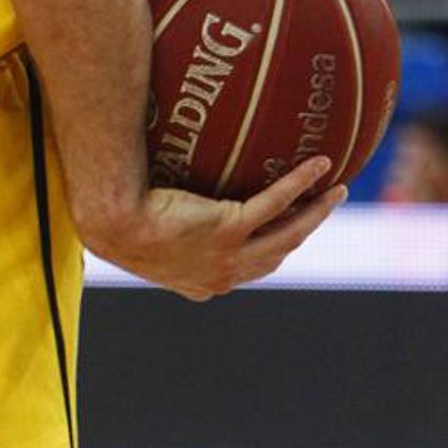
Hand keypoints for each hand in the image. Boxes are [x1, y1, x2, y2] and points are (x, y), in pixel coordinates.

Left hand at [80, 156, 344, 300]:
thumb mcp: (143, 232)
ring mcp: (228, 256)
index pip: (250, 270)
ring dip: (316, 212)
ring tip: (336, 190)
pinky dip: (300, 183)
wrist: (111, 221)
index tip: (289, 233)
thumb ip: (166, 224)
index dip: (274, 252)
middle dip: (307, 231)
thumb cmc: (116, 220)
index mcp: (202, 283)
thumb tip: (161, 193)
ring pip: (288, 234)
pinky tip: (319, 163)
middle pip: (279, 253)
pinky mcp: (229, 229)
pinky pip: (275, 203)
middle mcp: (221, 276)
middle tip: (326, 207)